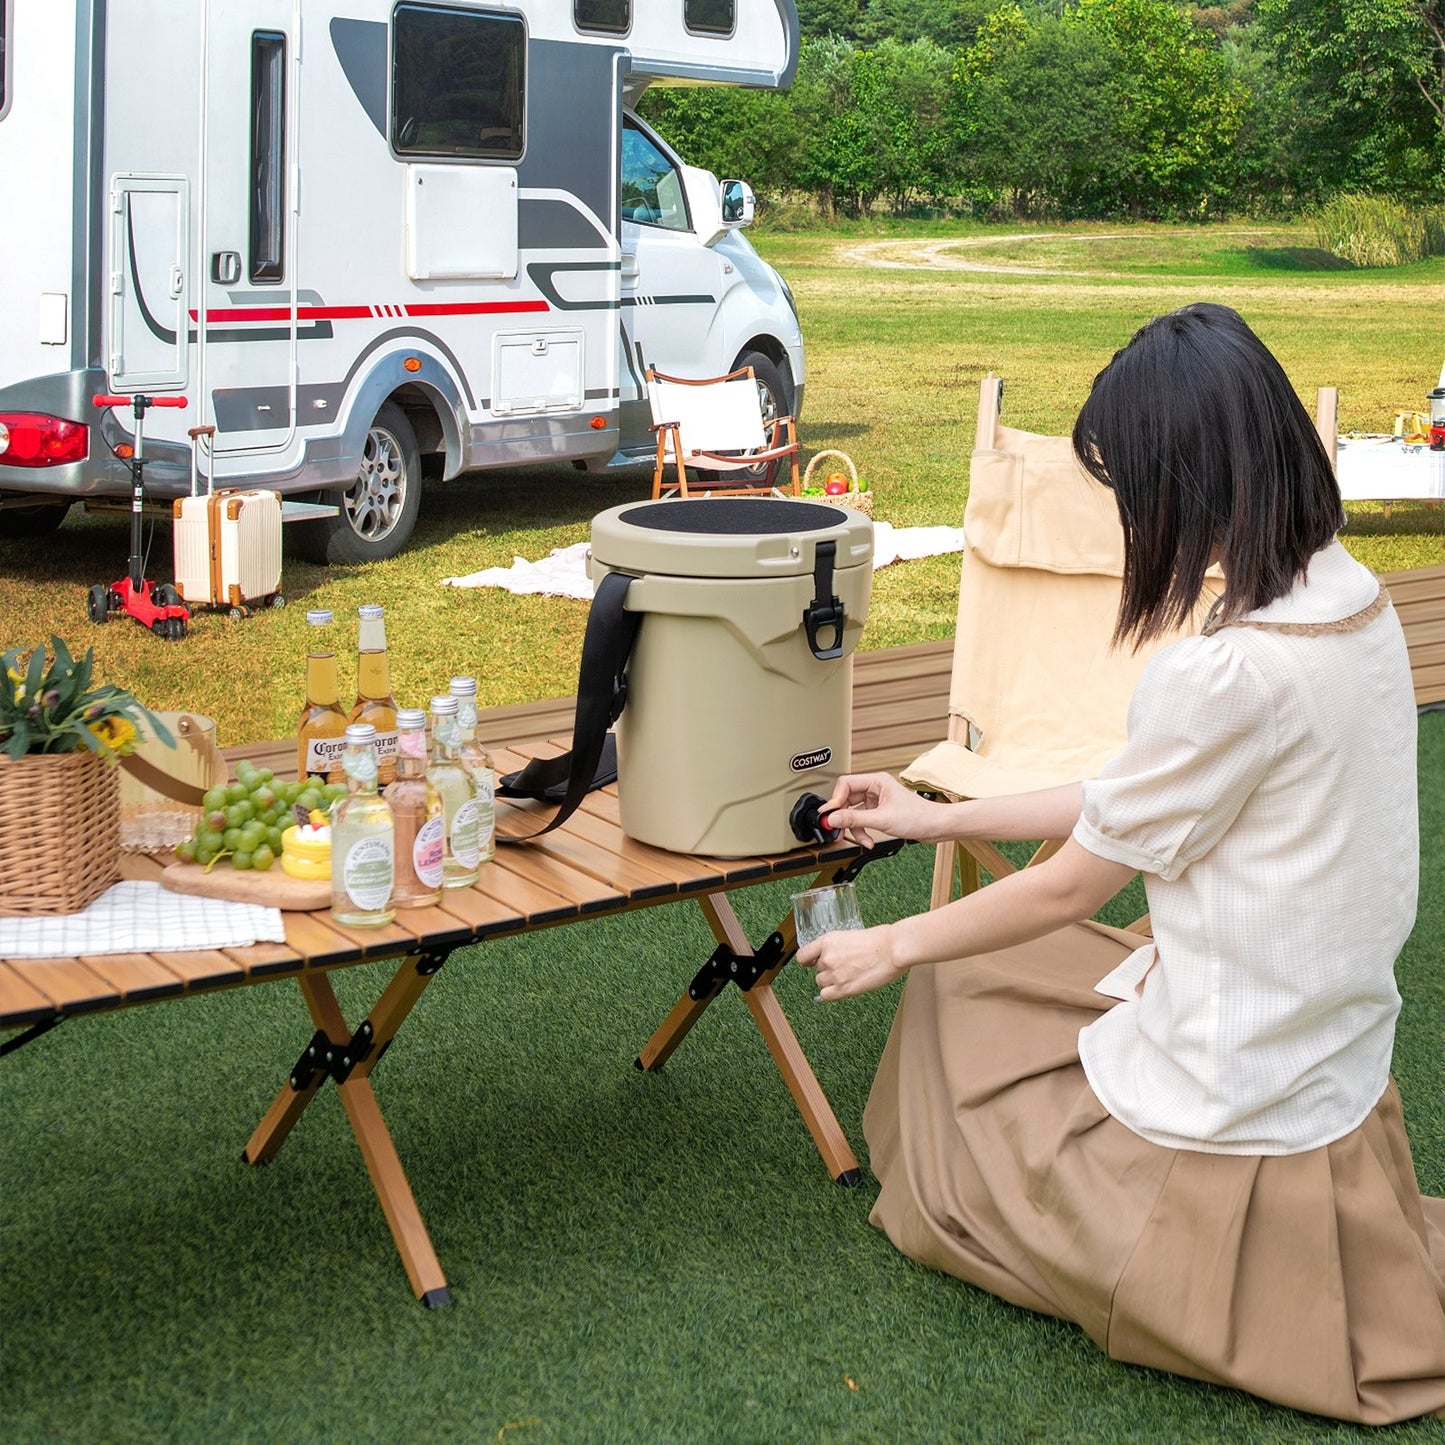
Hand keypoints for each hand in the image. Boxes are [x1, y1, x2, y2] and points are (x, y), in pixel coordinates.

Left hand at [797, 923, 904, 1000]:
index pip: (803, 955)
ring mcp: (834, 974)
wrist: (893, 949)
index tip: (812, 963)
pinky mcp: (843, 989)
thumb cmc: (881, 940)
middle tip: (846, 967)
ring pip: (822, 983)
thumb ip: (840, 947)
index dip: (808, 961)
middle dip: (829, 970)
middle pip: (817, 970)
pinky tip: (844, 988)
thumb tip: (838, 954)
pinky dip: (833, 993)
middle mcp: (827, 958)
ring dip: (832, 982)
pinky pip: (826, 995)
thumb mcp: (852, 935)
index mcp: (828, 941)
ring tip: (850, 976)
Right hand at [820, 772, 940, 847]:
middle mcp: (875, 788)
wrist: (936, 827)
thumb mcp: (882, 819)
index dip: (835, 800)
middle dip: (843, 816)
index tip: (829, 815)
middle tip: (837, 828)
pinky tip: (868, 840)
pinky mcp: (880, 812)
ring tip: (860, 838)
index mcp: (876, 781)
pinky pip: (863, 820)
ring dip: (855, 827)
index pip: (845, 784)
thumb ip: (854, 819)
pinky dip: (863, 831)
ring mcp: (877, 801)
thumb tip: (833, 818)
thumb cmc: (919, 816)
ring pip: (854, 812)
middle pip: (847, 799)